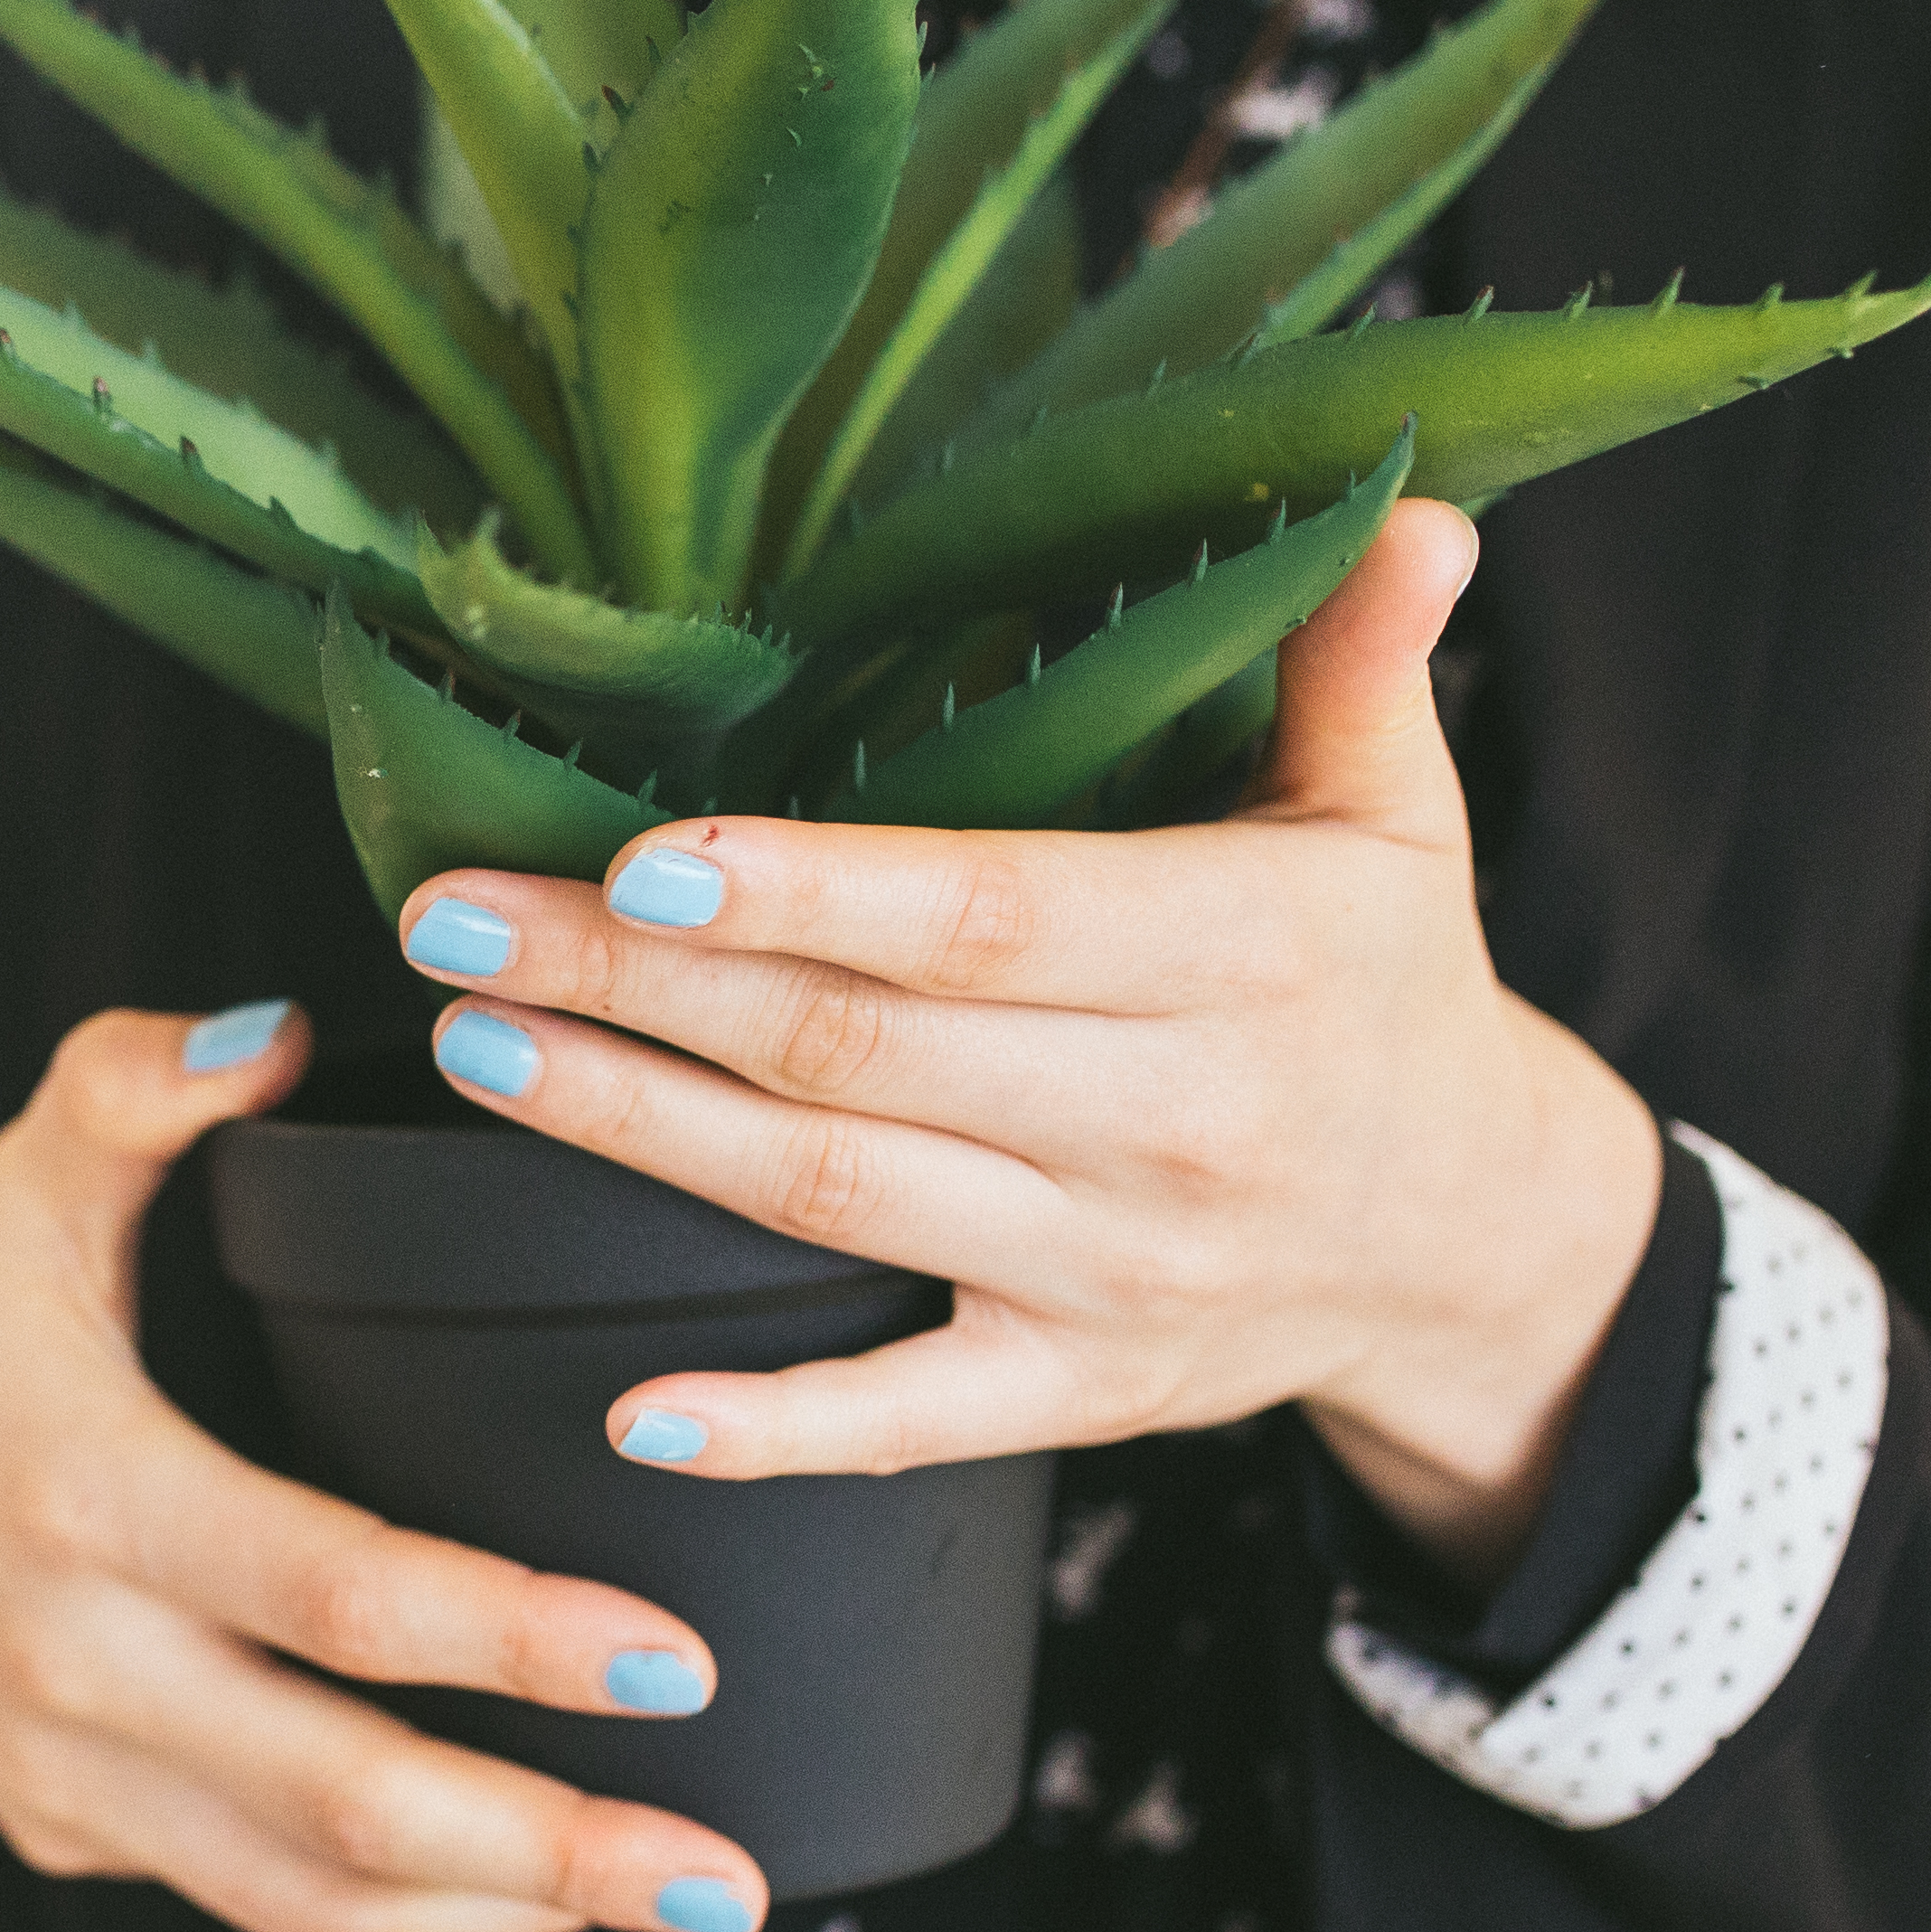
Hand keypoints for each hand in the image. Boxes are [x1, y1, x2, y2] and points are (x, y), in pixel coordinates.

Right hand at [0, 1003, 774, 1931]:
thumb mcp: (17, 1180)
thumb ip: (135, 1086)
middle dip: (550, 1850)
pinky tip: (541, 1891)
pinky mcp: (71, 1834)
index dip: (509, 1635)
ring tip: (681, 1900)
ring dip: (505, 1918)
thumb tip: (275, 1026)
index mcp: (84, 1495)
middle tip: (732, 1875)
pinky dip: (408, 1916)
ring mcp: (65, 1774)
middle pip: (339, 1801)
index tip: (679, 1658)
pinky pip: (257, 1905)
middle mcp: (71, 1666)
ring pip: (306, 1899)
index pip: (331, 1594)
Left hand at [383, 501, 1658, 1578]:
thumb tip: (1400, 503)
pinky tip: (629, 1411)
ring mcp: (1116, 1271)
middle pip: (856, 1051)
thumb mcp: (1400, 818)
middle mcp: (1172, 1122)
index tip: (633, 860)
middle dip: (636, 987)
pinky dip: (771, 1428)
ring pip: (835, 1202)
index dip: (804, 895)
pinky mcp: (1079, 1390)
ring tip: (480, 1046)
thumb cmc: (1384, 990)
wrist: (1476, 1242)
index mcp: (1238, 957)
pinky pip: (909, 1420)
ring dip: (638, 1130)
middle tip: (453, 921)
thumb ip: (1360, 661)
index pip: (984, 917)